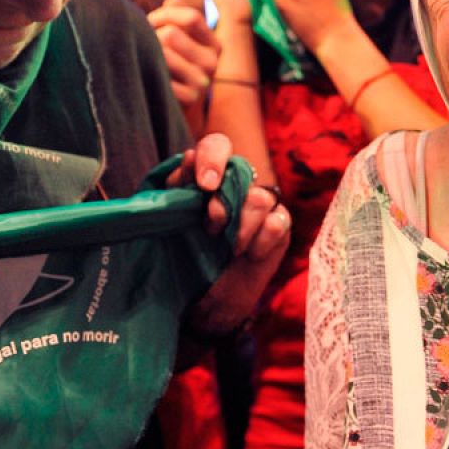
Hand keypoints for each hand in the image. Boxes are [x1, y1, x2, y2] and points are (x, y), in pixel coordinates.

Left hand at [148, 0, 219, 109]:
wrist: (171, 106)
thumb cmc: (172, 65)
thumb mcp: (180, 39)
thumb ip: (177, 17)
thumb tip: (172, 0)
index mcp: (215, 45)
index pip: (191, 17)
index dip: (165, 14)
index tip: (152, 21)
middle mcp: (213, 63)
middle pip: (171, 34)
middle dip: (152, 35)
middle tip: (147, 44)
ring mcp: (202, 82)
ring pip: (163, 53)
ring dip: (148, 53)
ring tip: (147, 59)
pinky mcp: (189, 99)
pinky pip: (160, 75)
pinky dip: (148, 73)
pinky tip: (148, 76)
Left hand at [167, 133, 291, 333]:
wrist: (201, 303)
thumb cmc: (181, 259)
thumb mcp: (169, 223)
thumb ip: (177, 190)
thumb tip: (188, 158)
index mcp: (206, 177)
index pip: (216, 146)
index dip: (213, 157)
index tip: (204, 184)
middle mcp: (236, 186)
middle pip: (243, 171)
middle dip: (225, 202)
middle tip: (211, 228)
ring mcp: (260, 205)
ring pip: (261, 198)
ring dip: (243, 225)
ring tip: (230, 248)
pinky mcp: (279, 227)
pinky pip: (278, 221)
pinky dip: (262, 240)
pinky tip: (249, 254)